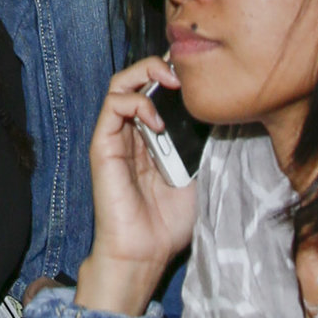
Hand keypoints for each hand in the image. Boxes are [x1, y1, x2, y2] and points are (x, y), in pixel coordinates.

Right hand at [73, 57, 197, 317]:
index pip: (156, 91)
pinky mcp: (102, 146)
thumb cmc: (168, 222)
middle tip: (183, 71)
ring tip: (170, 82)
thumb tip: (215, 113)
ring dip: (146, 75)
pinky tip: (157, 120)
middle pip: (136, 78)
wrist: (145, 252)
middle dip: (159, 65)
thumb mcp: (195, 174)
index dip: (173, 74)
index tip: (198, 73)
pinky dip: (136, 103)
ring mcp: (114, 137)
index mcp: (152, 137)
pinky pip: (112, 107)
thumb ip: (198, 144)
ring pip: (120, 84)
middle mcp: (131, 132)